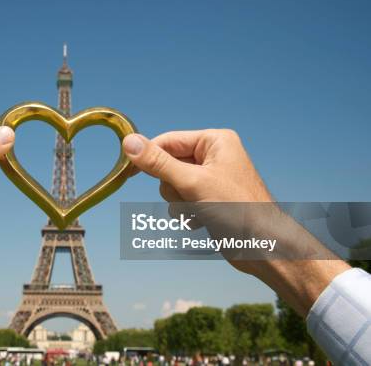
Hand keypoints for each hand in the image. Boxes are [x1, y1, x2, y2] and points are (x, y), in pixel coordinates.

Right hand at [122, 129, 349, 315]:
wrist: (264, 248)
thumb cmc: (237, 210)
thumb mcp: (192, 183)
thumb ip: (158, 163)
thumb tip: (128, 142)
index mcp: (214, 141)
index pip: (168, 141)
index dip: (147, 156)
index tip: (126, 173)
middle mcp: (213, 155)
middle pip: (168, 164)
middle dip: (172, 187)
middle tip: (188, 198)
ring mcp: (211, 178)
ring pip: (172, 185)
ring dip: (179, 203)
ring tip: (199, 212)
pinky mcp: (209, 199)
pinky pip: (181, 200)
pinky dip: (186, 213)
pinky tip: (201, 222)